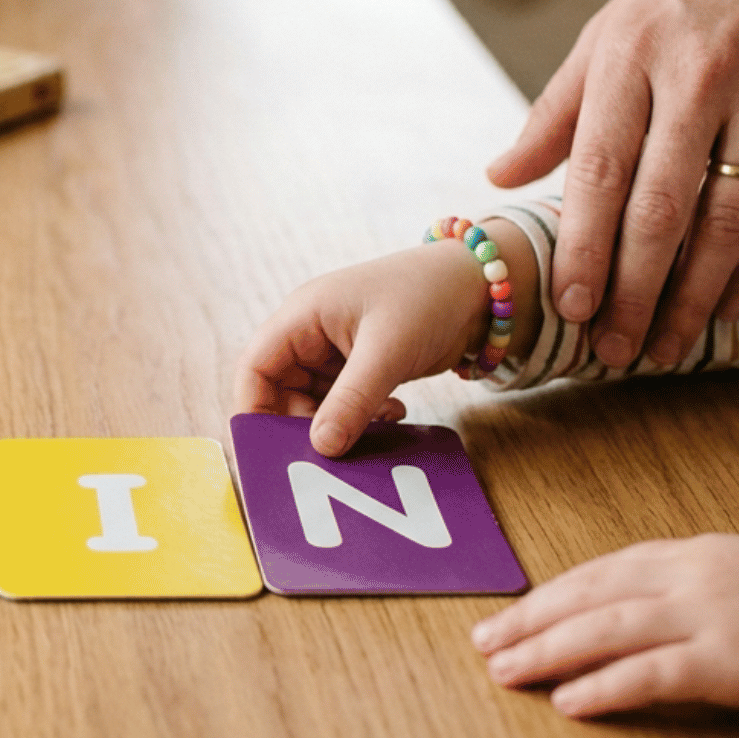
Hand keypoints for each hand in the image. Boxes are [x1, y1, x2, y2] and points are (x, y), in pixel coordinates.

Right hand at [234, 219, 539, 456]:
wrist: (484, 286)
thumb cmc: (428, 295)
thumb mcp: (387, 351)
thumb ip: (351, 401)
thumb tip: (321, 447)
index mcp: (302, 317)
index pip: (255, 367)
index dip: (254, 408)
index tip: (268, 447)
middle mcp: (311, 334)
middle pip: (281, 391)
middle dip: (302, 423)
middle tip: (330, 452)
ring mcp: (336, 351)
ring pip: (314, 402)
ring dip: (337, 424)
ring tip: (373, 429)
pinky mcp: (362, 365)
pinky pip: (345, 403)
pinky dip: (361, 418)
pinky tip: (391, 415)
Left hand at [473, 534, 738, 722]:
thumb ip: (692, 590)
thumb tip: (632, 614)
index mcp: (697, 555)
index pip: (602, 571)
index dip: (550, 595)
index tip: (509, 614)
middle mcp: (695, 576)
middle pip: (590, 594)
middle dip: (531, 619)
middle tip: (484, 643)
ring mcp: (713, 615)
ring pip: (607, 628)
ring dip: (548, 651)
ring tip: (505, 671)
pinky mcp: (734, 661)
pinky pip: (652, 674)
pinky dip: (604, 686)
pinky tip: (568, 702)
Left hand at [487, 0, 738, 369]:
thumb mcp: (611, 30)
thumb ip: (557, 110)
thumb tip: (500, 176)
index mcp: (632, 58)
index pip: (600, 171)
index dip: (585, 247)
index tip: (571, 306)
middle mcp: (700, 80)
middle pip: (663, 208)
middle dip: (636, 290)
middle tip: (614, 350)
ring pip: (732, 218)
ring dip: (696, 294)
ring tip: (666, 344)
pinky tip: (730, 304)